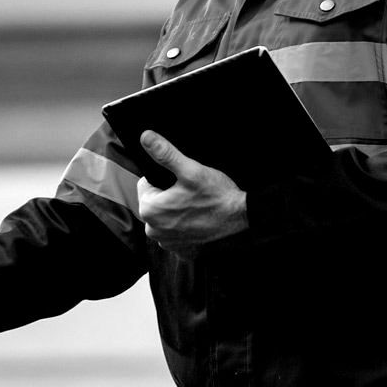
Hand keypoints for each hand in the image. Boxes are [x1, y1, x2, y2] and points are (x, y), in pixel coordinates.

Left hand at [137, 130, 247, 251]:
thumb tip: (146, 138)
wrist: (241, 218)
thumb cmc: (217, 196)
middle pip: (154, 202)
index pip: (145, 185)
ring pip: (164, 217)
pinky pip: (175, 232)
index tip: (179, 181)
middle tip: (189, 192)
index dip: (162, 179)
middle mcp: (154, 230)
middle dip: (167, 194)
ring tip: (194, 204)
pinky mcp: (180, 248)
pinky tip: (197, 219)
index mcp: (150, 210)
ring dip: (175, 210)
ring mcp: (167, 241)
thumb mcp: (190, 170)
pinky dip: (183, 225)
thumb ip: (165, 153)